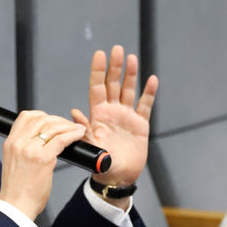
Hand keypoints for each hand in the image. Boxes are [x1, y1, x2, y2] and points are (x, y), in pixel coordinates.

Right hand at [0, 110, 88, 220]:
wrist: (16, 206)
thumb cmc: (17, 189)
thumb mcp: (13, 161)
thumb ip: (23, 148)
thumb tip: (41, 139)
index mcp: (10, 143)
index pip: (25, 116)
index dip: (42, 115)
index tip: (52, 120)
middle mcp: (18, 143)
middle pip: (41, 119)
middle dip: (58, 120)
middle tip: (67, 126)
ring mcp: (30, 150)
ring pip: (53, 127)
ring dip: (68, 126)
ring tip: (77, 130)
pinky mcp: (44, 159)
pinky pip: (61, 139)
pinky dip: (73, 134)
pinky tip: (78, 135)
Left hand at [72, 46, 157, 192]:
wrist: (116, 177)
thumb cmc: (99, 164)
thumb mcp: (89, 147)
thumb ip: (84, 130)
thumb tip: (74, 113)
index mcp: (98, 115)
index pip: (97, 88)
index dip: (97, 71)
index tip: (99, 54)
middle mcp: (112, 111)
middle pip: (113, 84)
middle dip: (114, 67)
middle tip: (116, 49)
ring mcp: (126, 116)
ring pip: (129, 90)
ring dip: (131, 75)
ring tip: (132, 58)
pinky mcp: (140, 124)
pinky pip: (145, 105)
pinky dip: (149, 92)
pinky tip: (151, 80)